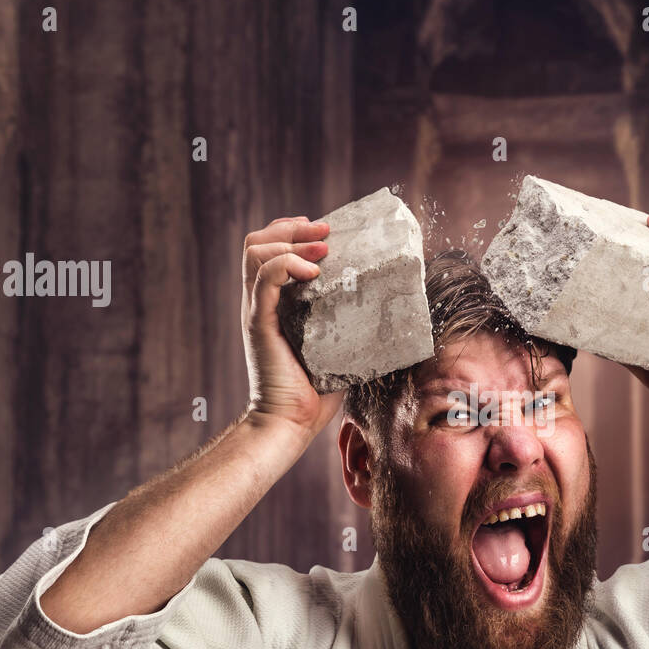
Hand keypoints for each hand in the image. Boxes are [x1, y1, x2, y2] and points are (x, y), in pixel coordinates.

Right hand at [241, 216, 342, 437]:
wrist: (291, 422)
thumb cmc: (316, 391)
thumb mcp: (338, 345)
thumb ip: (351, 323)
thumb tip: (393, 309)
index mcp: (275, 302)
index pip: (269, 249)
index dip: (291, 230)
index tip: (323, 230)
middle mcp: (261, 301)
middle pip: (258, 241)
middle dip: (292, 227)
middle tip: (325, 230)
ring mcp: (257, 310)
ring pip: (256, 251)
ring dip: (291, 241)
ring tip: (323, 249)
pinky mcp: (259, 322)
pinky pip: (264, 278)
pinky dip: (288, 265)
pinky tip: (314, 273)